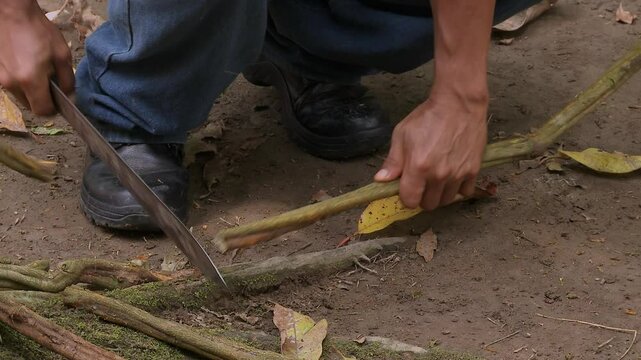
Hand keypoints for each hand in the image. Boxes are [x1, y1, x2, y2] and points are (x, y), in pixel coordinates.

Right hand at [0, 1, 73, 114]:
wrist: (13, 13)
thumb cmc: (39, 31)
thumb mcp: (62, 55)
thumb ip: (68, 80)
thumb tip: (68, 95)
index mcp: (30, 80)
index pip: (42, 110)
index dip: (53, 108)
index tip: (59, 101)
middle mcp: (12, 83)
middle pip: (30, 105)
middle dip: (42, 100)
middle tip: (50, 84)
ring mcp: (0, 78)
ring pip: (20, 96)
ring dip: (30, 91)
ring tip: (38, 72)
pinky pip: (11, 85)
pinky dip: (20, 82)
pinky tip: (26, 67)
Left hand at [375, 89, 487, 209]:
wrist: (459, 104)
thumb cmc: (428, 117)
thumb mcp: (402, 134)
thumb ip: (392, 161)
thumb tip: (381, 180)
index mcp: (418, 167)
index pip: (410, 201)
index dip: (406, 197)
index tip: (407, 188)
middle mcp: (439, 175)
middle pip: (429, 204)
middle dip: (422, 197)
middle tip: (421, 183)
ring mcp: (458, 174)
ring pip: (447, 201)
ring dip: (439, 194)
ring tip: (437, 179)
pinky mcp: (473, 170)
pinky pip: (465, 192)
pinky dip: (458, 188)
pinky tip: (452, 176)